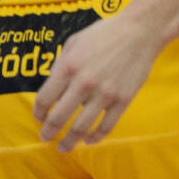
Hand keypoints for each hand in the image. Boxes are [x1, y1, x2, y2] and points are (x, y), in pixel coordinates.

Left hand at [32, 7, 161, 152]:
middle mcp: (84, 82)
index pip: (45, 98)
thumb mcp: (75, 41)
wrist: (140, 31)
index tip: (39, 118)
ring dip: (69, 141)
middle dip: (48, 132)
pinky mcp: (123, 99)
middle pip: (59, 118)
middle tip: (45, 137)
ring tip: (64, 147)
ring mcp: (105, 93)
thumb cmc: (105, 33)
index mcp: (69, 66)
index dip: (38, 112)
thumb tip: (52, 88)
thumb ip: (61, 64)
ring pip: (81, 128)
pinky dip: (95, 137)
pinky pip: (106, 126)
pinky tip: (89, 140)